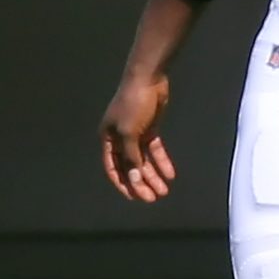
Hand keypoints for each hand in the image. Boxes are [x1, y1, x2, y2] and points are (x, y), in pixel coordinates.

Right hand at [100, 73, 175, 202]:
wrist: (147, 80)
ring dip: (153, 175)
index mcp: (108, 139)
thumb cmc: (132, 105)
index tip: (133, 198)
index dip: (122, 183)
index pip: (113, 168)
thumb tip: (133, 179)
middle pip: (130, 166)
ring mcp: (135, 134)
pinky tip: (170, 174)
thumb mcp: (129, 133)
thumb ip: (131, 157)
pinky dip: (162, 162)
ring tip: (163, 191)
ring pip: (144, 160)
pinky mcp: (150, 129)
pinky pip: (155, 150)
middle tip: (153, 198)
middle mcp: (120, 139)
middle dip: (141, 183)